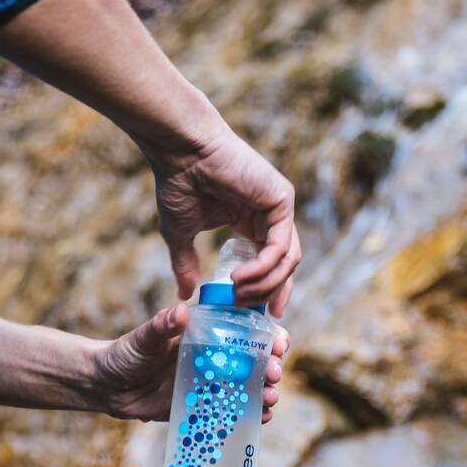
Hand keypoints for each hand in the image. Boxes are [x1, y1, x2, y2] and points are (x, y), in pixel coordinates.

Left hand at [92, 304, 291, 422]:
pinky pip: (231, 410)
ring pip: (247, 387)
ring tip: (270, 398)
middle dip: (270, 367)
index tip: (277, 342)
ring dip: (264, 392)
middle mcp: (213, 358)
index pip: (244, 330)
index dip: (266, 335)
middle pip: (253, 361)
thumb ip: (161, 326)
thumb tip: (181, 312)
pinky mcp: (202, 407)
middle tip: (273, 374)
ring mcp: (210, 384)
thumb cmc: (125, 354)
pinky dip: (249, 414)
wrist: (106, 387)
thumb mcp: (143, 339)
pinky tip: (260, 418)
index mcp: (205, 335)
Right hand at [150, 123, 301, 314]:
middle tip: (254, 315)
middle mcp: (270, 216)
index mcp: (252, 222)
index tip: (259, 316)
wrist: (181, 151)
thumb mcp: (180, 233)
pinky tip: (240, 279)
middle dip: (272, 293)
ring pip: (287, 261)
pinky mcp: (282, 200)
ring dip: (264, 285)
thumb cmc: (178, 182)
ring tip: (237, 295)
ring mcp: (279, 207)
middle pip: (286, 266)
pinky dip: (263, 269)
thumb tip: (185, 294)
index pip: (272, 263)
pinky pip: (280, 248)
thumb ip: (185, 263)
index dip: (268, 291)